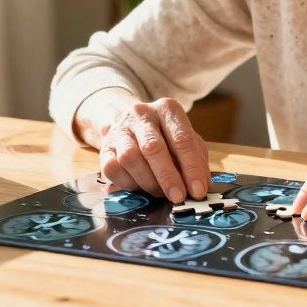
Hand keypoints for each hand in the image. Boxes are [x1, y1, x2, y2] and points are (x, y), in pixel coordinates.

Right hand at [90, 95, 210, 202]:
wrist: (129, 123)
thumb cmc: (164, 135)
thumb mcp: (186, 140)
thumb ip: (197, 160)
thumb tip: (201, 186)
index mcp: (167, 109)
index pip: (182, 139)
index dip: (191, 168)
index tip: (198, 190)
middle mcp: (142, 114)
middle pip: (153, 148)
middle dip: (168, 177)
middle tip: (178, 197)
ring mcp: (120, 129)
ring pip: (130, 158)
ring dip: (148, 182)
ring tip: (160, 193)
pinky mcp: (104, 147)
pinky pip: (112, 169)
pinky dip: (128, 184)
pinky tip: (140, 187)